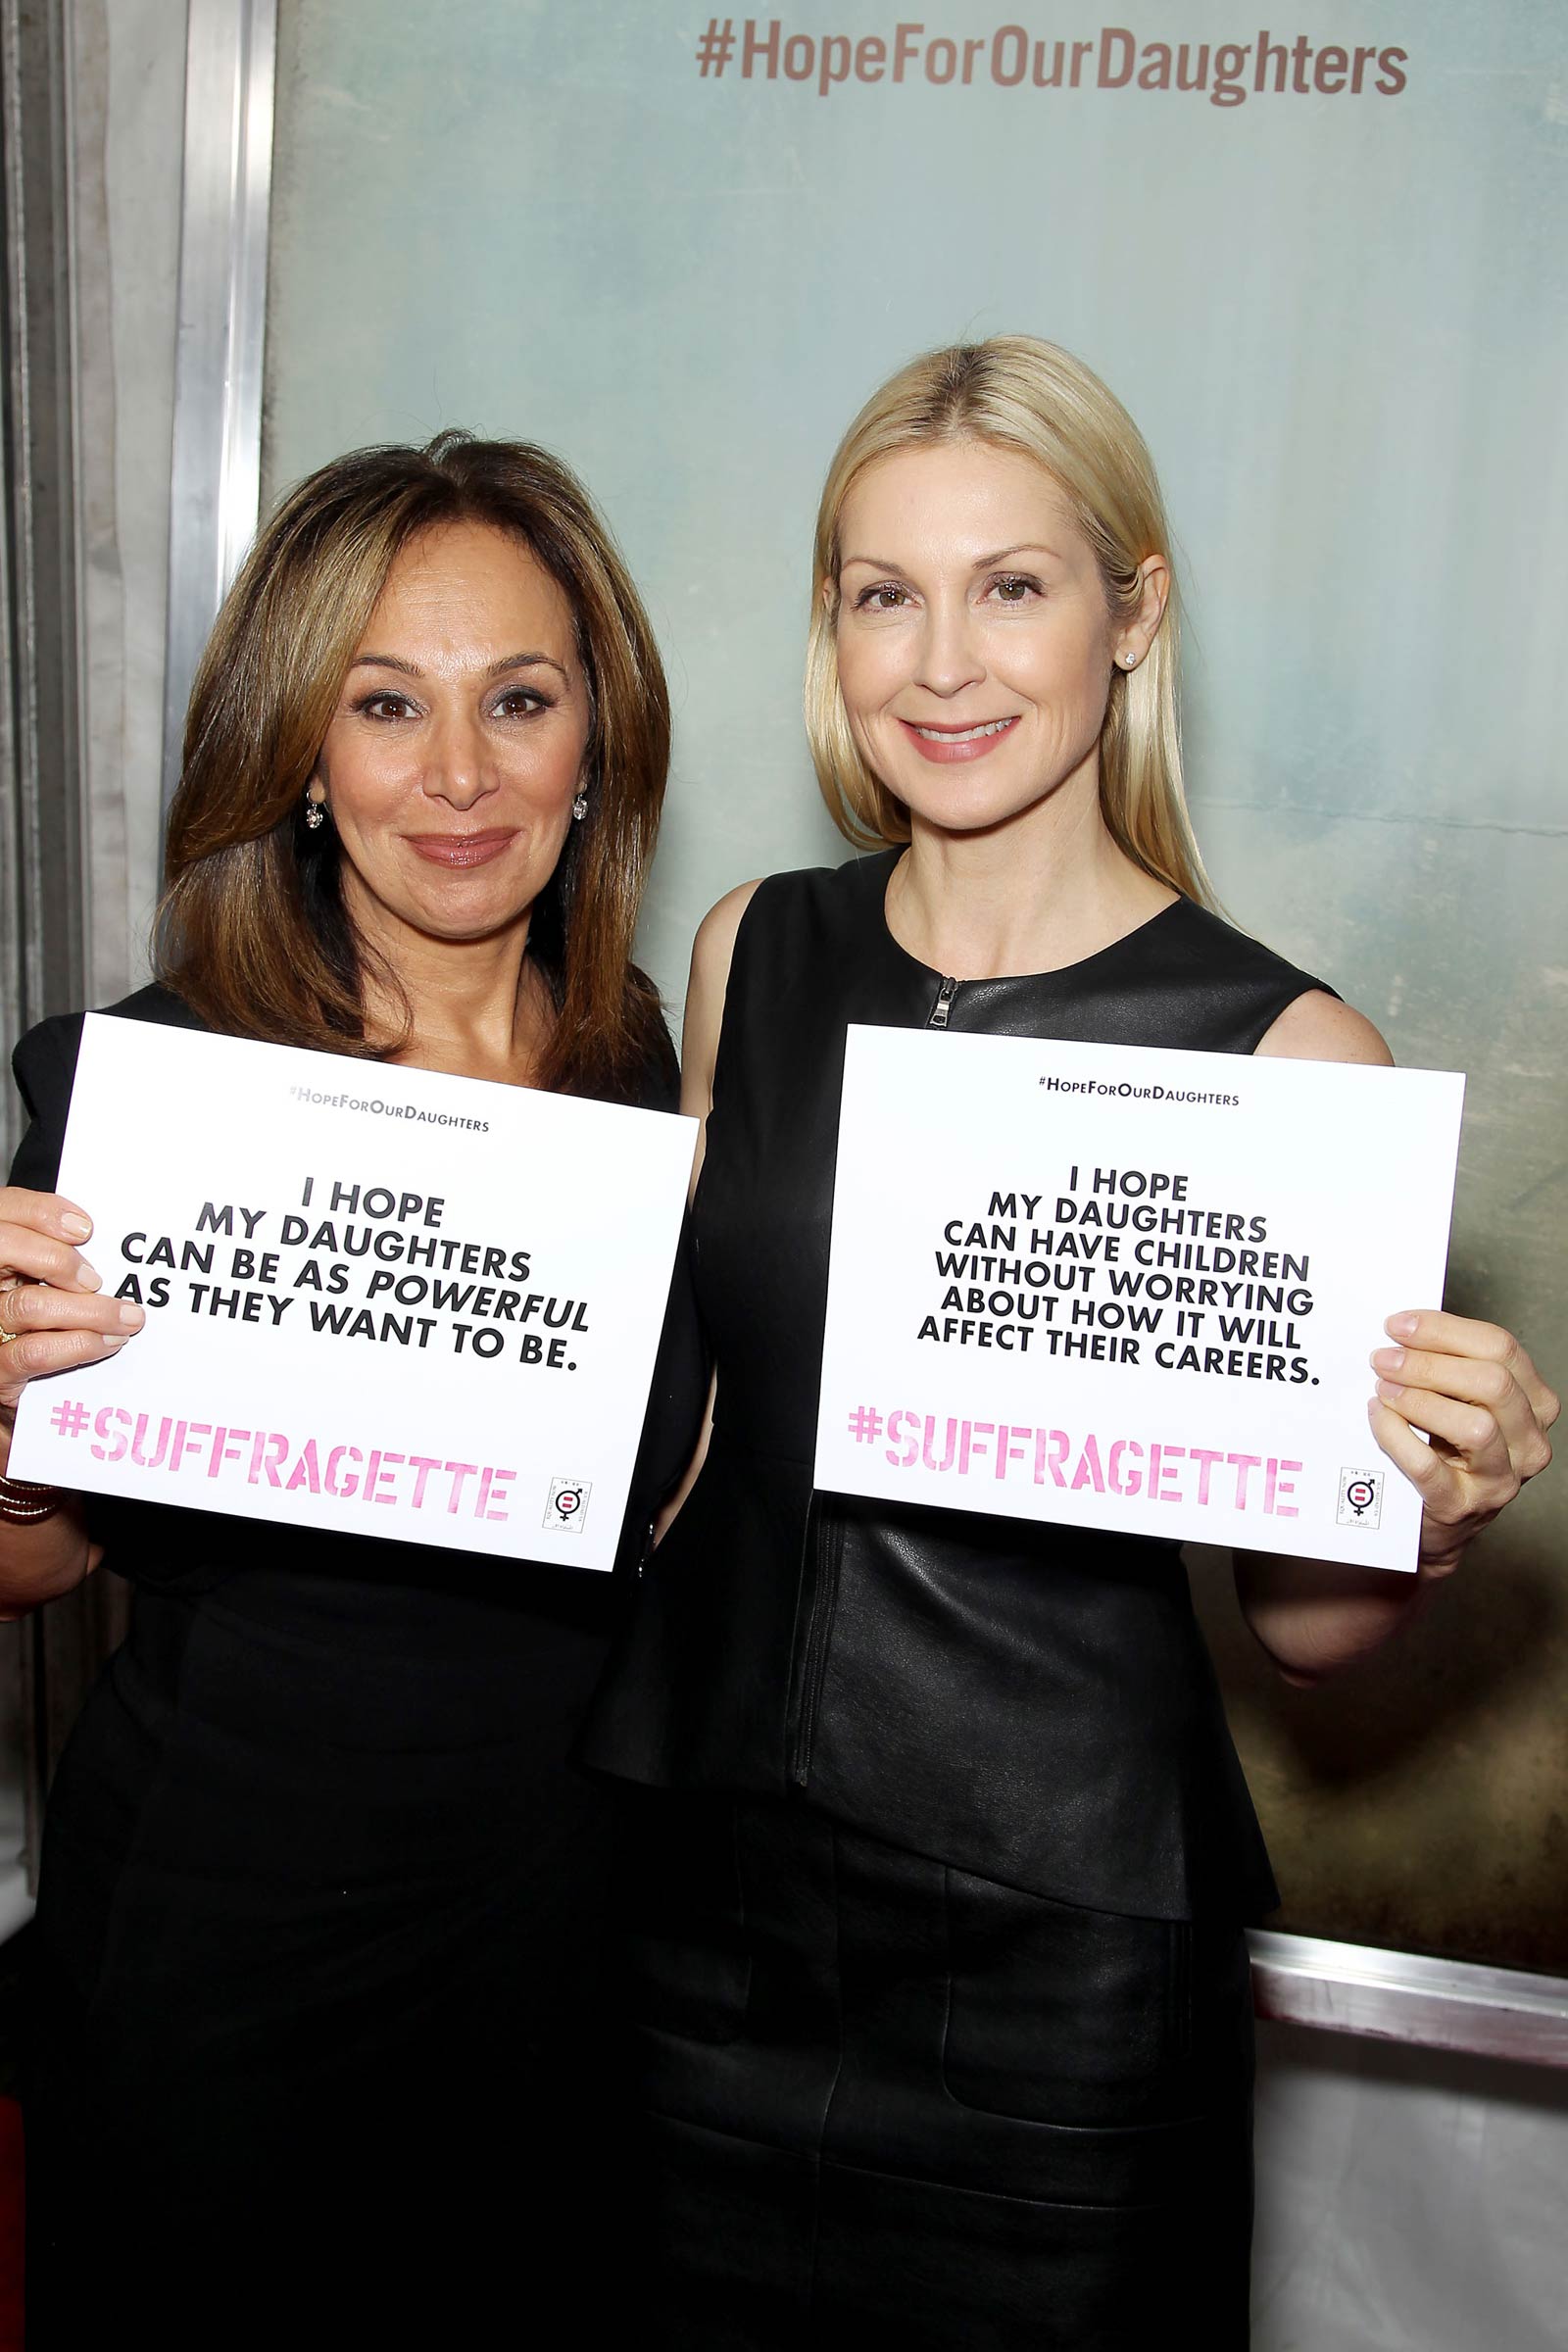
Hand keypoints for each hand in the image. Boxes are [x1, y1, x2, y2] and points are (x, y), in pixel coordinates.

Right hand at [0, 1188, 143, 1421]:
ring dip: (90, 1311)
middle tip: (96, 1279)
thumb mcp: (39, 1282)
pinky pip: (35, 1352)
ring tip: (126, 1318)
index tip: (85, 1228)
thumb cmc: (37, 1329)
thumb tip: (94, 1238)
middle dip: (58, 1259)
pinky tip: (107, 1342)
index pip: (5, 1210)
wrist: (17, 1392)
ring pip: (29, 1304)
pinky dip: (79, 1345)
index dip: (42, 1212)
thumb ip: (53, 1255)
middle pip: (4, 1247)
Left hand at [1369, 1310, 1557, 1574]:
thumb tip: (1403, 1329)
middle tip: (1383, 1358)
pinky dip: (1397, 1436)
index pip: (1500, 1348)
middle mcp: (1528, 1441)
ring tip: (1382, 1389)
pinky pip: (1429, 1466)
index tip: (1398, 1325)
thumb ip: (1448, 1367)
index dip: (1445, 1330)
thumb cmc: (1449, 1451)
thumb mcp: (1462, 1403)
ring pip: (1475, 1426)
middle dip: (1429, 1363)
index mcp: (1533, 1403)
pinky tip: (1378, 1417)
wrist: (1438, 1520)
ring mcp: (1500, 1478)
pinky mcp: (1462, 1506)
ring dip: (1419, 1399)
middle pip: (1492, 1383)